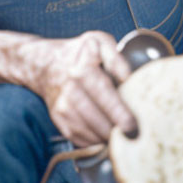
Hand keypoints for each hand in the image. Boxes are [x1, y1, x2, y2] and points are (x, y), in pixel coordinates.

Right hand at [27, 31, 136, 146]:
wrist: (47, 64)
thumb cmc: (81, 53)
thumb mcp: (100, 42)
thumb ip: (116, 57)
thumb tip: (129, 78)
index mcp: (82, 68)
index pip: (103, 93)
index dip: (119, 112)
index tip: (132, 126)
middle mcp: (70, 88)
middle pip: (98, 119)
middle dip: (117, 131)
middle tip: (134, 135)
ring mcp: (62, 107)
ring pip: (90, 134)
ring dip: (108, 138)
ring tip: (122, 134)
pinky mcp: (59, 121)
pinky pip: (81, 140)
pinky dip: (96, 140)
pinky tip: (105, 132)